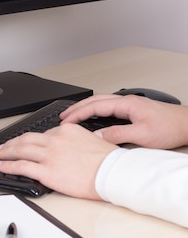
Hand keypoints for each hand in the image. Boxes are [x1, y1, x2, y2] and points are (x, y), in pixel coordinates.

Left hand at [0, 124, 116, 198]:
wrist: (112, 173)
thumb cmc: (107, 161)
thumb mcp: (92, 140)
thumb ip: (75, 140)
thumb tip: (70, 146)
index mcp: (66, 130)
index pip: (44, 134)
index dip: (32, 141)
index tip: (25, 144)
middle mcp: (55, 139)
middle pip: (27, 138)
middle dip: (12, 143)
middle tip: (3, 146)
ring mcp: (49, 155)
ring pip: (20, 150)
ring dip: (6, 152)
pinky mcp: (46, 171)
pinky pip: (21, 166)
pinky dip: (8, 166)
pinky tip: (0, 166)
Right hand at [60, 94, 187, 148]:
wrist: (187, 124)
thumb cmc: (170, 127)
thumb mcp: (142, 135)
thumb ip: (117, 134)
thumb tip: (97, 136)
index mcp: (126, 104)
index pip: (95, 106)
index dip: (78, 114)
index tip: (66, 121)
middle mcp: (126, 101)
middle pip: (95, 101)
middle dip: (77, 109)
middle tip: (62, 117)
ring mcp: (129, 104)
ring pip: (101, 103)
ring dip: (85, 109)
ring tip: (72, 117)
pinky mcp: (133, 110)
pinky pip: (108, 108)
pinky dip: (95, 112)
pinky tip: (93, 119)